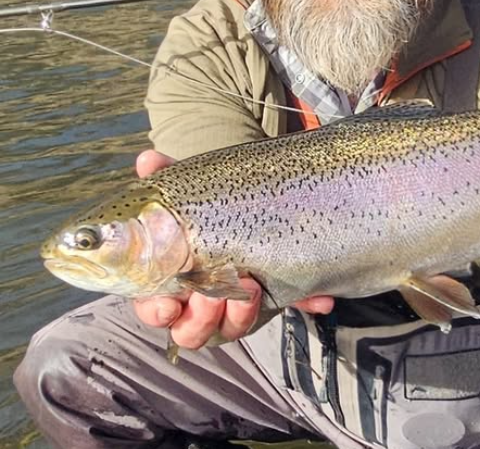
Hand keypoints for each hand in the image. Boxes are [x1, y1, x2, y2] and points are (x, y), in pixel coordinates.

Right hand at [132, 149, 333, 347]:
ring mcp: (241, 303)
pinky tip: (320, 298)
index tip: (168, 305)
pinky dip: (307, 303)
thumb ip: (168, 176)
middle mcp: (203, 301)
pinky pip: (294, 306)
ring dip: (241, 316)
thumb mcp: (192, 188)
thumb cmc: (211, 202)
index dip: (157, 311)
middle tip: (215, 295)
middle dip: (201, 318)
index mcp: (173, 280)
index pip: (155, 308)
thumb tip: (148, 160)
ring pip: (233, 328)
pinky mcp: (278, 296)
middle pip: (192, 330)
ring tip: (252, 286)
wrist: (259, 196)